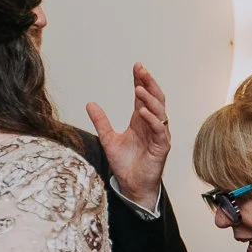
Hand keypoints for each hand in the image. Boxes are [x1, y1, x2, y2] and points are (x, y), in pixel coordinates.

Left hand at [86, 62, 169, 209]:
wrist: (132, 185)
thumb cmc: (125, 163)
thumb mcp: (108, 139)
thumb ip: (101, 121)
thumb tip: (89, 103)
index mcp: (141, 120)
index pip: (143, 96)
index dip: (140, 81)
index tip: (136, 66)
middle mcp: (152, 124)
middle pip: (155, 98)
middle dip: (149, 83)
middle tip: (141, 69)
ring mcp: (159, 134)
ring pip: (159, 111)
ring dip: (149, 99)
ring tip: (138, 88)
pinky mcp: (161, 146)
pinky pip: (159, 129)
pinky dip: (151, 119)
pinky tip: (141, 111)